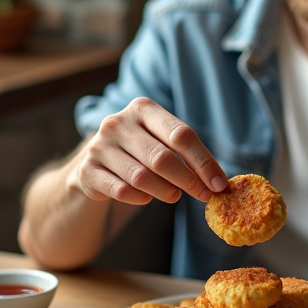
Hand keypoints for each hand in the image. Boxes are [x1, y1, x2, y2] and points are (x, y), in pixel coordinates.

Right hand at [72, 97, 227, 205]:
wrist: (94, 165)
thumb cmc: (139, 152)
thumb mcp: (160, 141)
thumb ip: (186, 153)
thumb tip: (218, 181)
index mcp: (142, 108)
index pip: (181, 134)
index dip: (204, 162)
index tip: (220, 184)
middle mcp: (117, 122)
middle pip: (163, 158)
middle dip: (189, 180)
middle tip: (204, 195)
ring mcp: (99, 146)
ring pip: (143, 177)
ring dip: (166, 191)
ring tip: (173, 195)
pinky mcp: (87, 171)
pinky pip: (123, 191)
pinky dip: (142, 199)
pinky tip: (146, 196)